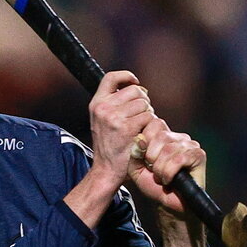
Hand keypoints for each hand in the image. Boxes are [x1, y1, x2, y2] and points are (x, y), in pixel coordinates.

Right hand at [88, 71, 154, 191]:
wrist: (105, 170)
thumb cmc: (109, 146)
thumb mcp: (102, 121)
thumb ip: (113, 104)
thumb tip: (137, 88)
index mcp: (96, 104)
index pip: (111, 77)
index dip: (126, 77)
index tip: (135, 83)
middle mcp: (103, 108)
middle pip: (134, 91)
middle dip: (143, 102)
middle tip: (140, 116)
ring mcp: (114, 117)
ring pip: (144, 104)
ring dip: (147, 115)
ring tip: (140, 127)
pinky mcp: (126, 128)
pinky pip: (148, 117)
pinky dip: (150, 126)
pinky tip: (143, 134)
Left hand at [128, 118, 205, 215]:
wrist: (167, 203)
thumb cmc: (153, 185)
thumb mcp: (136, 169)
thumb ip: (134, 154)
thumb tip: (140, 140)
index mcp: (163, 136)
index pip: (153, 123)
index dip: (145, 143)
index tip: (145, 160)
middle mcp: (178, 137)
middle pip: (161, 136)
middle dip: (152, 158)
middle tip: (154, 171)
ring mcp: (190, 145)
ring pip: (170, 149)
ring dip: (160, 169)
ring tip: (161, 178)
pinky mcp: (198, 155)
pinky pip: (180, 159)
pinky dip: (169, 172)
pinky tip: (169, 180)